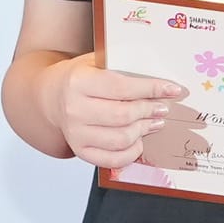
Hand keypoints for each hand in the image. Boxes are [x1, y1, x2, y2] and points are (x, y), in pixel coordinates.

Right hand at [50, 63, 206, 176]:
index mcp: (78, 82)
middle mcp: (74, 109)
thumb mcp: (95, 62)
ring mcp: (75, 133)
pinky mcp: (80, 150)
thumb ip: (122, 66)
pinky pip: (113, 159)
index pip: (122, 87)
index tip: (172, 89)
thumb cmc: (80, 77)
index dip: (151, 89)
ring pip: (121, 138)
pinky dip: (132, 152)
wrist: (51, 96)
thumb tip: (159, 78)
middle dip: (150, 111)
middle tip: (163, 108)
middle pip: (124, 115)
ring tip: (154, 122)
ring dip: (144, 130)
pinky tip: (139, 141)